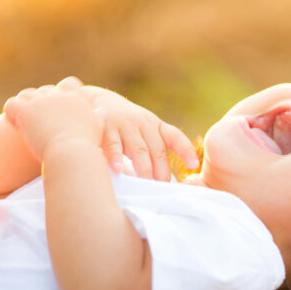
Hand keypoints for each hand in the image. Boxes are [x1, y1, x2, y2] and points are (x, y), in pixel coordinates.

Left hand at [3, 78, 102, 160]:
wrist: (73, 154)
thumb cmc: (86, 147)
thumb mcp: (97, 130)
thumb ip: (98, 118)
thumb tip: (101, 112)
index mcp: (77, 97)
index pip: (68, 84)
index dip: (60, 95)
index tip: (57, 110)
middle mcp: (58, 95)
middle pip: (43, 91)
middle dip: (40, 105)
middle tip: (38, 123)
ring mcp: (40, 101)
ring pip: (25, 96)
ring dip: (24, 107)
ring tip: (24, 125)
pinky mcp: (25, 110)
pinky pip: (11, 105)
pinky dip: (11, 114)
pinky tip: (15, 126)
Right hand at [80, 85, 199, 180]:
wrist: (95, 101)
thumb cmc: (125, 126)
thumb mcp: (144, 131)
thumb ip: (155, 150)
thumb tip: (166, 181)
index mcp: (155, 126)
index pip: (175, 137)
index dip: (186, 150)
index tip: (194, 164)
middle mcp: (143, 123)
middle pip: (157, 149)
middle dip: (161, 170)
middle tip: (162, 188)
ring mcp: (124, 124)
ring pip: (138, 149)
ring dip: (144, 167)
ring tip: (146, 183)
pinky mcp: (105, 126)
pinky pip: (112, 144)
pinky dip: (116, 157)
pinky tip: (119, 170)